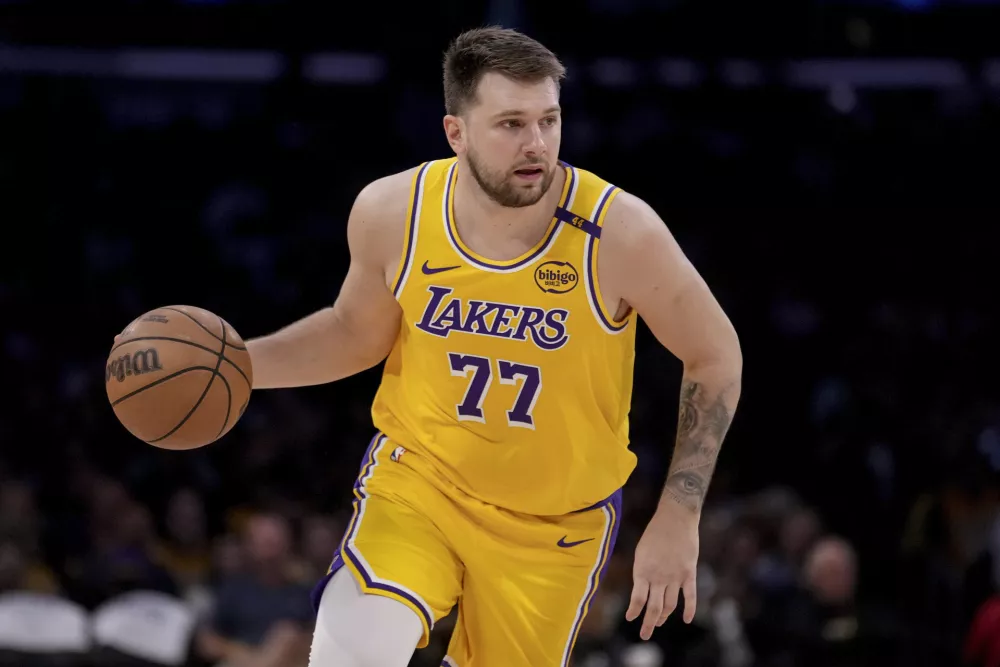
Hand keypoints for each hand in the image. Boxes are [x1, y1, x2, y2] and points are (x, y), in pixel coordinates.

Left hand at [625, 503, 699, 639]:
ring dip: (664, 617)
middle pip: (654, 608)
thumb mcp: (641, 552)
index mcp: (643, 570)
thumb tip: (642, 589)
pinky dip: (690, 609)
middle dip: (649, 623)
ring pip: (670, 605)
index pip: (637, 599)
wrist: (675, 518)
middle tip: (645, 635)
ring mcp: (675, 576)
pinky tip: (687, 620)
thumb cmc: (655, 533)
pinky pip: (690, 596)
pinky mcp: (689, 573)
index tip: (631, 619)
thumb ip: (642, 572)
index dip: (634, 611)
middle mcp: (659, 577)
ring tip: (660, 623)